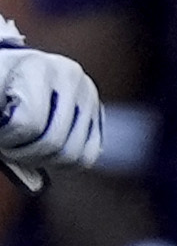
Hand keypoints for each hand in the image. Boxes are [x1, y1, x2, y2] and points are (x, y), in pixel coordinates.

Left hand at [0, 31, 100, 178]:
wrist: (8, 70)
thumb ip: (2, 125)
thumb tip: (32, 179)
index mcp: (36, 67)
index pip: (28, 124)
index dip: (8, 140)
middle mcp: (70, 77)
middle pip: (54, 143)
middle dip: (23, 154)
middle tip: (8, 146)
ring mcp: (89, 95)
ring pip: (73, 155)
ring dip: (42, 160)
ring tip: (24, 147)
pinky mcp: (98, 113)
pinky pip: (87, 157)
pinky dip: (62, 162)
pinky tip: (43, 150)